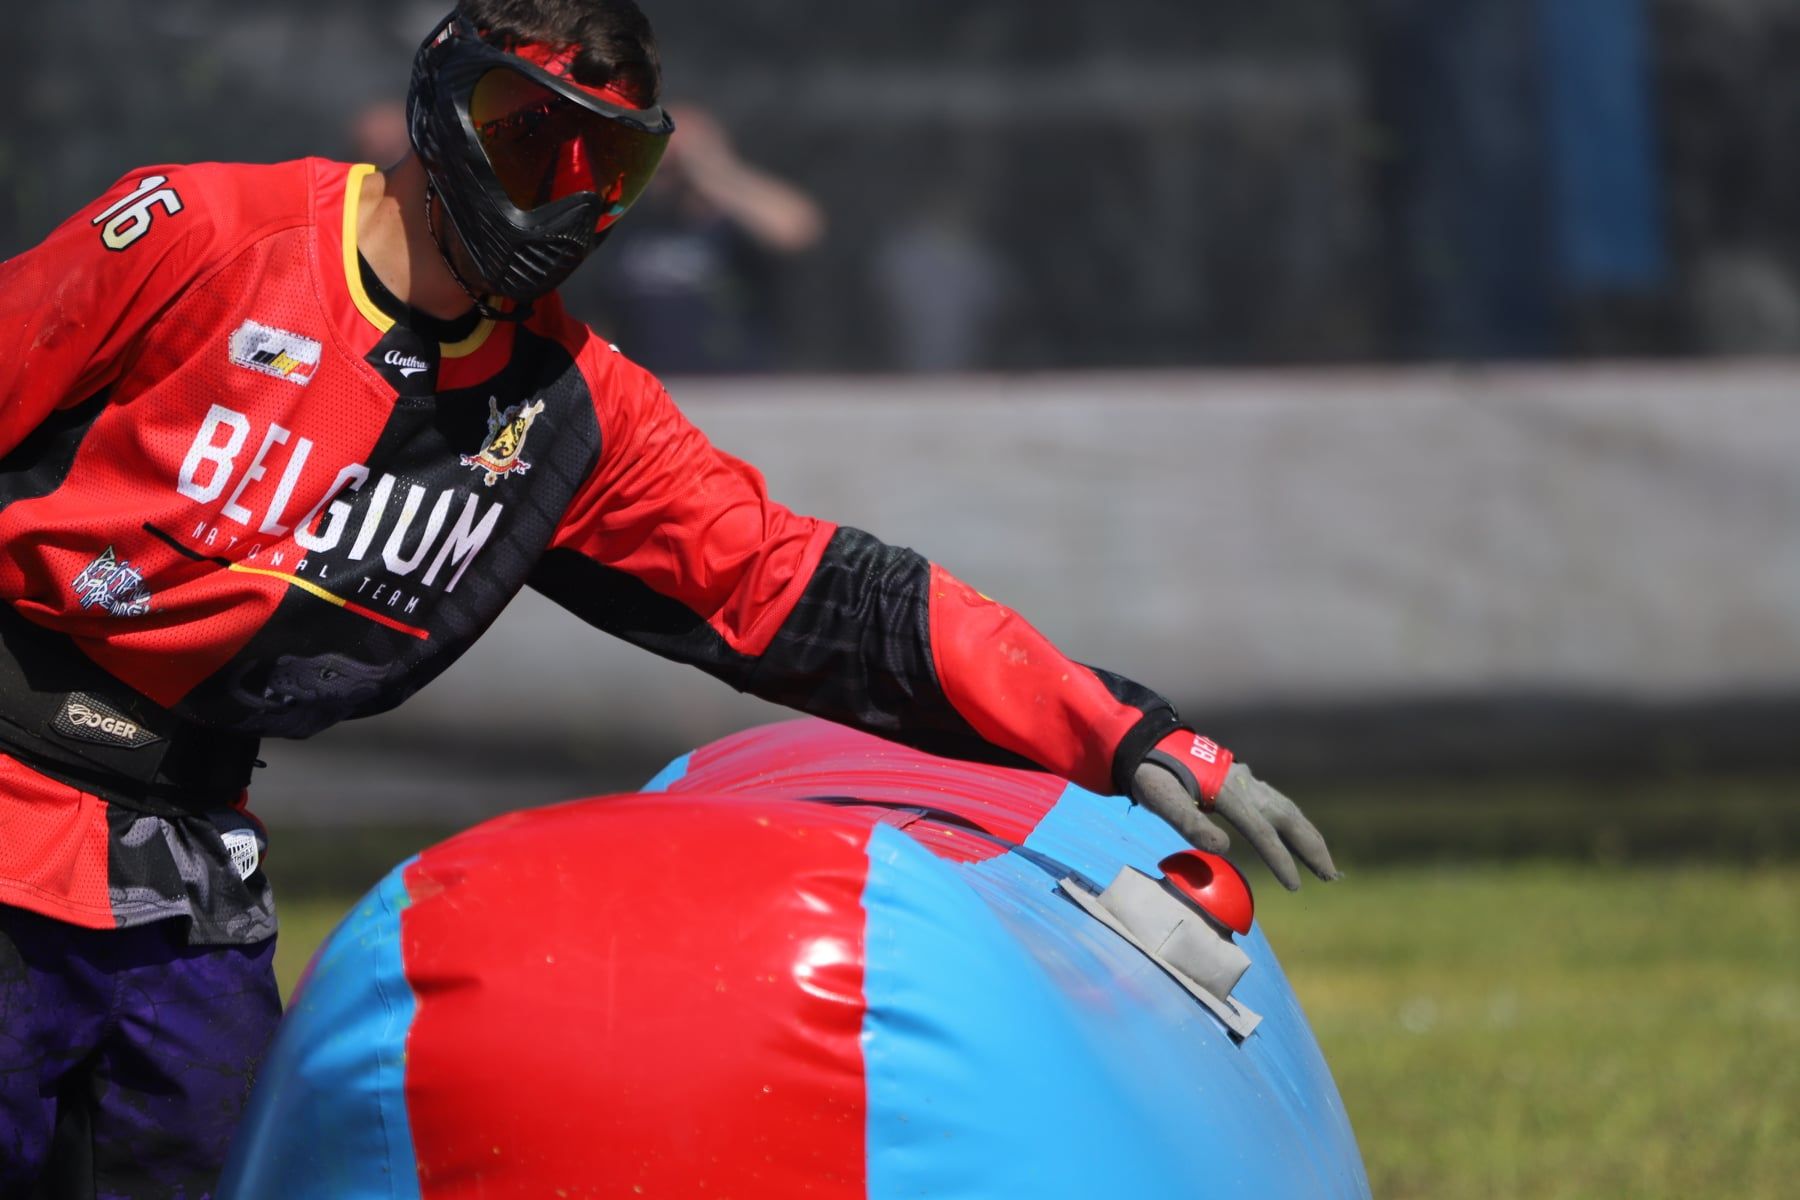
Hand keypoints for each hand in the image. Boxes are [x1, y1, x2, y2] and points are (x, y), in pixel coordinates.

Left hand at [1130, 735, 1339, 890]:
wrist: (1148, 742)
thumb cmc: (1151, 775)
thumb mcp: (1161, 799)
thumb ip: (1189, 824)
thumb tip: (1224, 849)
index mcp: (1226, 792)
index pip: (1261, 831)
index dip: (1280, 860)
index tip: (1296, 886)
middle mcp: (1244, 784)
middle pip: (1288, 818)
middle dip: (1311, 848)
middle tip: (1331, 877)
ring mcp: (1247, 780)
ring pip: (1288, 809)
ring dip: (1308, 837)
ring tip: (1324, 864)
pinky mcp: (1244, 779)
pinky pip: (1278, 802)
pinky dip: (1295, 822)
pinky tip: (1299, 834)